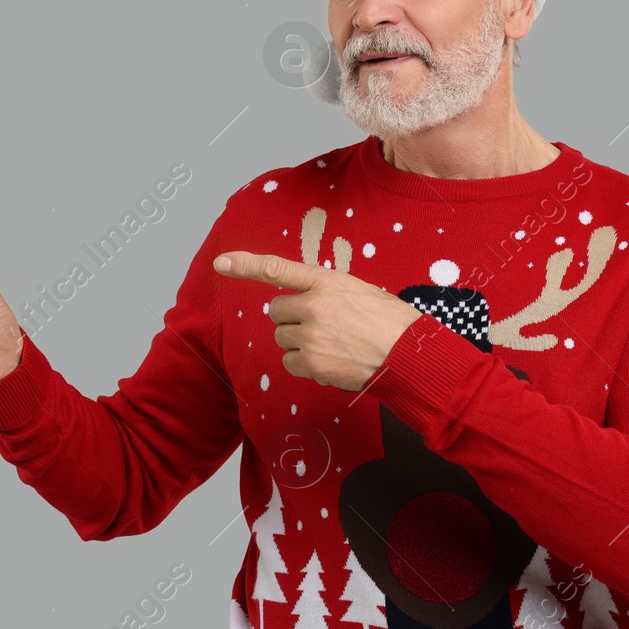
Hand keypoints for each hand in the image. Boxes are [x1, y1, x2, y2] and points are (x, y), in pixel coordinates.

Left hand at [213, 251, 423, 390]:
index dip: (246, 265)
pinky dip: (303, 365)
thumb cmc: (388, 322)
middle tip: (322, 326)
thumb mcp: (357, 291)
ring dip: (299, 342)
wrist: (407, 355)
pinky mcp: (310, 362)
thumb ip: (324, 292)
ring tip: (331, 344)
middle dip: (292, 319)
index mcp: (326, 282)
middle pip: (276, 311)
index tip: (221, 263)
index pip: (278, 268)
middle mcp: (313, 305)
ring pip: (281, 338)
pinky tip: (329, 360)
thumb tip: (300, 302)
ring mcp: (309, 335)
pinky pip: (289, 363)